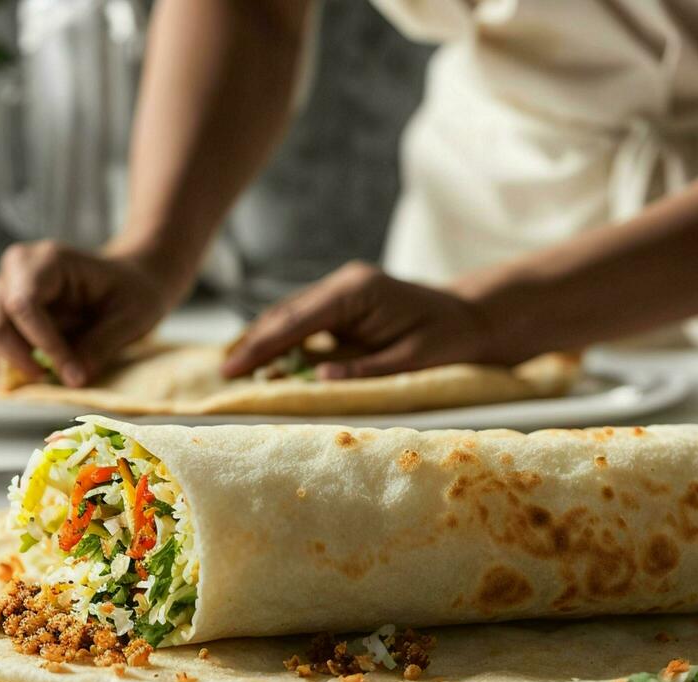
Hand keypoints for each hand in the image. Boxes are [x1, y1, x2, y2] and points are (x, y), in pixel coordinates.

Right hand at [0, 240, 183, 387]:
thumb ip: (101, 344)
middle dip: (18, 356)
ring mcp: (6, 287)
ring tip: (25, 387)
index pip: (25, 303)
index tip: (70, 376)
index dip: (43, 344)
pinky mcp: (3, 309)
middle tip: (48, 381)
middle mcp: (18, 269)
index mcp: (50, 260)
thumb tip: (71, 379)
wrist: (130, 281)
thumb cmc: (133, 292)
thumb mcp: (131, 317)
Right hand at [220, 261, 524, 379]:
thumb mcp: (412, 361)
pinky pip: (305, 323)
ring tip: (234, 368)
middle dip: (253, 343)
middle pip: (285, 313)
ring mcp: (343, 292)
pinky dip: (282, 341)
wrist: (472, 318)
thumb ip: (365, 370)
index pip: (298, 319)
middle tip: (224, 373)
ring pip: (290, 315)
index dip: (263, 346)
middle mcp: (344, 285)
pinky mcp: (344, 305)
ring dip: (263, 341)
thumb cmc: (449, 340)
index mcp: (357, 291)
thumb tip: (319, 379)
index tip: (235, 368)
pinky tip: (263, 360)